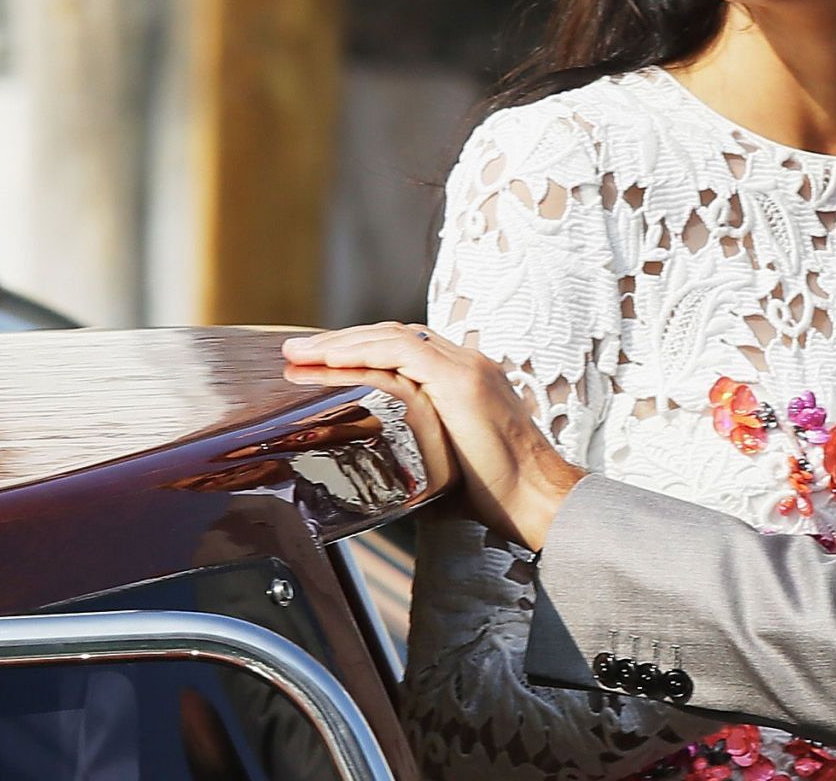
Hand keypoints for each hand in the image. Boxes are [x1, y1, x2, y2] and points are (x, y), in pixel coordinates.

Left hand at [281, 323, 585, 549]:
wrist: (537, 498)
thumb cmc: (497, 494)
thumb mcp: (448, 462)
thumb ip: (418, 450)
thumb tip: (378, 471)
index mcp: (465, 379)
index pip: (404, 350)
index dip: (361, 351)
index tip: (323, 362)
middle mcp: (466, 363)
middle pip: (393, 336)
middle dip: (341, 341)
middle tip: (298, 352)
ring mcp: (465, 367)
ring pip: (391, 337)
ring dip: (340, 343)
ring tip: (299, 354)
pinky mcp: (460, 380)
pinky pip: (400, 353)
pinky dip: (360, 352)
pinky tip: (329, 360)